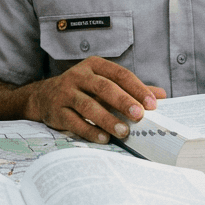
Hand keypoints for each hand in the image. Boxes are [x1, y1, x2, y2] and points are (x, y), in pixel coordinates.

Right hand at [22, 57, 166, 143]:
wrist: (43, 96)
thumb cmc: (82, 90)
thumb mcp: (104, 83)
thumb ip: (130, 88)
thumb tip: (160, 95)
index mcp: (94, 65)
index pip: (119, 74)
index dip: (137, 88)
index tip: (152, 104)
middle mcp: (78, 76)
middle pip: (103, 87)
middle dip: (123, 101)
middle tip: (139, 115)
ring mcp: (65, 92)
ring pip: (88, 105)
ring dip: (107, 119)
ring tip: (124, 132)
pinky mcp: (57, 110)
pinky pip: (75, 122)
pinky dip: (90, 131)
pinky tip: (104, 139)